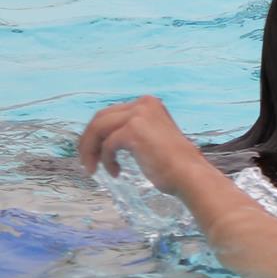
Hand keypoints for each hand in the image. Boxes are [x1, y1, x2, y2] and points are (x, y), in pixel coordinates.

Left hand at [78, 96, 218, 197]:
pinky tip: (114, 171)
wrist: (188, 174)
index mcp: (149, 103)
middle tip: (86, 161)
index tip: (92, 152)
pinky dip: (105, 160)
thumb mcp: (151, 137)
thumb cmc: (173, 163)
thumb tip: (103, 137)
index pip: (111, 113)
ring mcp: (138, 115)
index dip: (96, 133)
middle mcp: (143, 104)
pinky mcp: (133, 131)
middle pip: (100, 118)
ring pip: (98, 129)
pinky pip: (107, 145)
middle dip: (88, 140)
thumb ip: (132, 130)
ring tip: (91, 168)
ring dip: (90, 150)